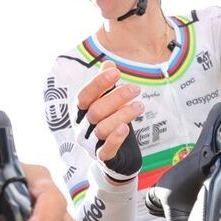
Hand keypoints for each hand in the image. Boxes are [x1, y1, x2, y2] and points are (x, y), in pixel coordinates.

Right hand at [74, 62, 142, 180]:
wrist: (115, 157)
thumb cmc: (110, 124)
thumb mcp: (108, 103)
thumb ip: (106, 85)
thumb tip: (108, 63)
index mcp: (80, 111)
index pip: (84, 96)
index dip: (98, 83)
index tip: (116, 72)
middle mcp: (81, 127)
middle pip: (95, 111)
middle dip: (117, 97)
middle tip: (136, 89)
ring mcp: (90, 143)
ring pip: (102, 128)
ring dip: (123, 115)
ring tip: (139, 106)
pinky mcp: (101, 157)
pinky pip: (105, 150)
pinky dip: (115, 139)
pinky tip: (125, 128)